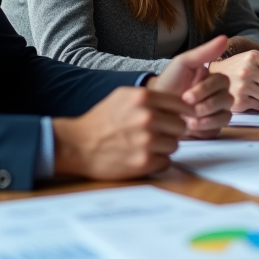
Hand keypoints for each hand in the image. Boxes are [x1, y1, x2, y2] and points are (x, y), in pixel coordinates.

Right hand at [51, 86, 193, 179]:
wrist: (76, 145)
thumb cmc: (100, 121)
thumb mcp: (123, 96)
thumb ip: (150, 97)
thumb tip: (178, 101)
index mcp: (144, 98)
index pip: (182, 105)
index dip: (181, 113)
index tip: (178, 118)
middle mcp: (148, 117)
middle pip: (181, 126)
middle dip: (171, 131)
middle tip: (157, 134)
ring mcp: (147, 141)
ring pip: (174, 145)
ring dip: (163, 148)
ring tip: (146, 146)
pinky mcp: (144, 162)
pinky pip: (166, 162)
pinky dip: (157, 162)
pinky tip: (142, 157)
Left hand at [148, 35, 233, 138]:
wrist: (153, 108)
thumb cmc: (168, 84)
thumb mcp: (182, 64)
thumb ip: (204, 52)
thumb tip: (225, 38)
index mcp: (212, 79)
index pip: (222, 81)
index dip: (206, 89)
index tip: (186, 96)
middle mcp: (217, 94)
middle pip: (227, 98)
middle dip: (206, 105)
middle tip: (186, 108)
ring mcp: (216, 111)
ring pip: (225, 114)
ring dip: (206, 117)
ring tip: (188, 120)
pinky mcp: (212, 127)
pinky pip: (220, 127)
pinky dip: (207, 127)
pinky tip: (191, 126)